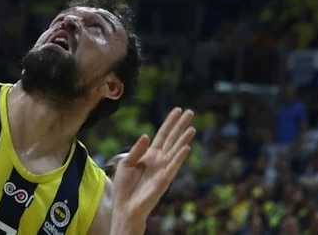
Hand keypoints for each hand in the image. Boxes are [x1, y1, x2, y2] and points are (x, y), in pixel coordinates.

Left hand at [111, 108, 194, 227]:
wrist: (125, 208)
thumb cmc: (125, 187)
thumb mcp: (126, 163)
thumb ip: (137, 150)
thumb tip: (146, 135)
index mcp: (149, 155)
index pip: (162, 134)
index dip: (169, 122)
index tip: (178, 110)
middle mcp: (159, 160)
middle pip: (172, 139)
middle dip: (180, 126)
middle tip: (191, 112)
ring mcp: (163, 169)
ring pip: (175, 151)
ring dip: (183, 139)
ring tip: (192, 128)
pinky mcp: (164, 180)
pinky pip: (173, 166)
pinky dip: (180, 157)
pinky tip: (186, 147)